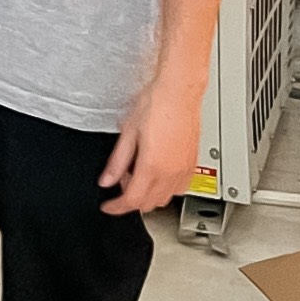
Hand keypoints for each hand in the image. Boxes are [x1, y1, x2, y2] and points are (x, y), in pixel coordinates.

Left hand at [99, 74, 203, 215]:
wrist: (179, 92)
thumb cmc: (155, 104)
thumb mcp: (128, 132)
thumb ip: (117, 161)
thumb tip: (106, 180)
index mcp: (153, 167)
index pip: (132, 200)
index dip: (116, 207)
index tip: (108, 207)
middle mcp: (171, 173)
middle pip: (149, 203)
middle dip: (131, 200)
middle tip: (120, 182)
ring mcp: (185, 171)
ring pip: (166, 199)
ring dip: (149, 195)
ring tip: (136, 173)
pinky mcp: (193, 165)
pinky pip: (180, 189)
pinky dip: (165, 189)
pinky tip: (156, 173)